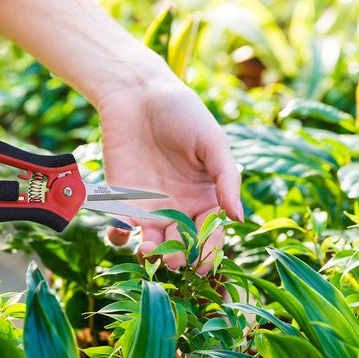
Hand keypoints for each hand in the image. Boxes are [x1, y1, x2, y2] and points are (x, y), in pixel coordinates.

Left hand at [97, 64, 241, 273]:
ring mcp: (149, 207)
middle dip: (179, 257)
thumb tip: (239, 218)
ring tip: (149, 250)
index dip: (209, 252)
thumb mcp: (213, 143)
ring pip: (152, 243)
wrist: (138, 94)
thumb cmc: (183, 114)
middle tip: (175, 260)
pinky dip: (119, 237)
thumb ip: (227, 179)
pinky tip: (122, 234)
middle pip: (181, 245)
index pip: (211, 235)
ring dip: (151, 254)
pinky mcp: (120, 200)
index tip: (204, 263)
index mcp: (205, 198)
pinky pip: (120, 228)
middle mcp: (178, 208)